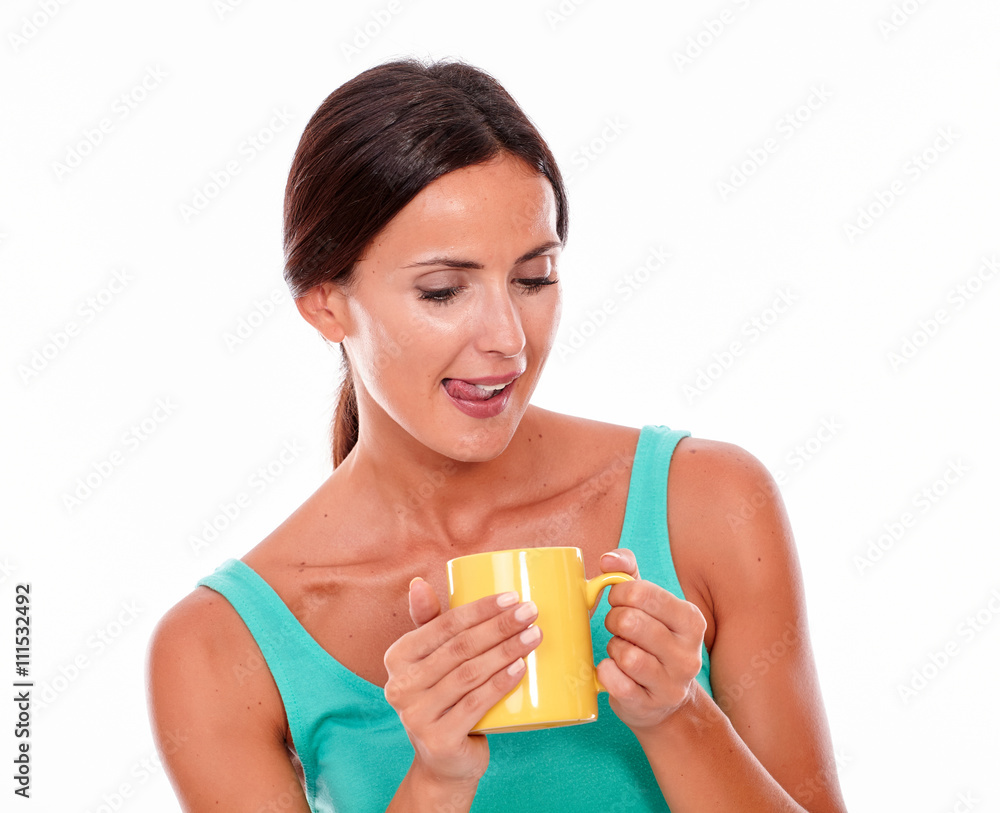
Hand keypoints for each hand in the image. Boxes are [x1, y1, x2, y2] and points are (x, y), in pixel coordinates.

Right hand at [383, 578, 541, 786]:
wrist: (443, 763)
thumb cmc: (443, 699)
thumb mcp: (431, 661)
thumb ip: (428, 624)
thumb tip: (418, 583)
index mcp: (397, 658)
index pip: (443, 625)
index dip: (480, 609)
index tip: (513, 596)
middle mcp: (400, 686)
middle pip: (460, 648)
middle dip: (500, 626)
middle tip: (531, 612)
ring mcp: (416, 715)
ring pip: (470, 674)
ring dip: (506, 650)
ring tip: (534, 635)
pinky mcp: (438, 739)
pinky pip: (475, 703)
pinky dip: (500, 683)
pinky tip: (521, 667)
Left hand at [596, 549, 707, 731]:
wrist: (665, 701)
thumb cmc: (651, 640)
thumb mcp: (648, 603)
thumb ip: (628, 571)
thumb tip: (607, 560)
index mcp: (691, 620)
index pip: (642, 593)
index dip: (619, 593)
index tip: (618, 601)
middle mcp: (688, 654)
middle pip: (630, 622)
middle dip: (613, 620)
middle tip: (618, 627)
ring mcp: (672, 683)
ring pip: (624, 654)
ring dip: (613, 648)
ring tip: (620, 650)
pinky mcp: (650, 705)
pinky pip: (615, 681)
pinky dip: (606, 672)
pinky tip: (614, 671)